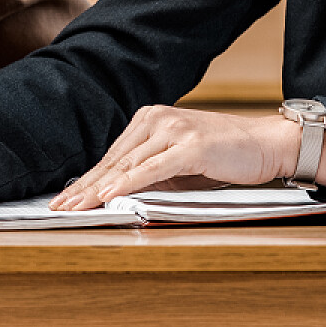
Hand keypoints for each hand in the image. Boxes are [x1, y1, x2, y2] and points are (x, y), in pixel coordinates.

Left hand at [51, 106, 298, 210]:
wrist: (266, 144)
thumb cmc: (225, 155)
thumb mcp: (179, 162)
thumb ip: (150, 171)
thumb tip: (116, 192)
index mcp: (151, 119)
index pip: (113, 155)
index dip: (87, 179)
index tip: (65, 199)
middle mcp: (157, 118)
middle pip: (113, 160)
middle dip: (84, 187)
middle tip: (58, 207)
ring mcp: (173, 130)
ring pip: (127, 165)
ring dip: (98, 189)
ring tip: (76, 207)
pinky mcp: (189, 146)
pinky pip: (151, 169)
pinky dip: (128, 183)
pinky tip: (109, 196)